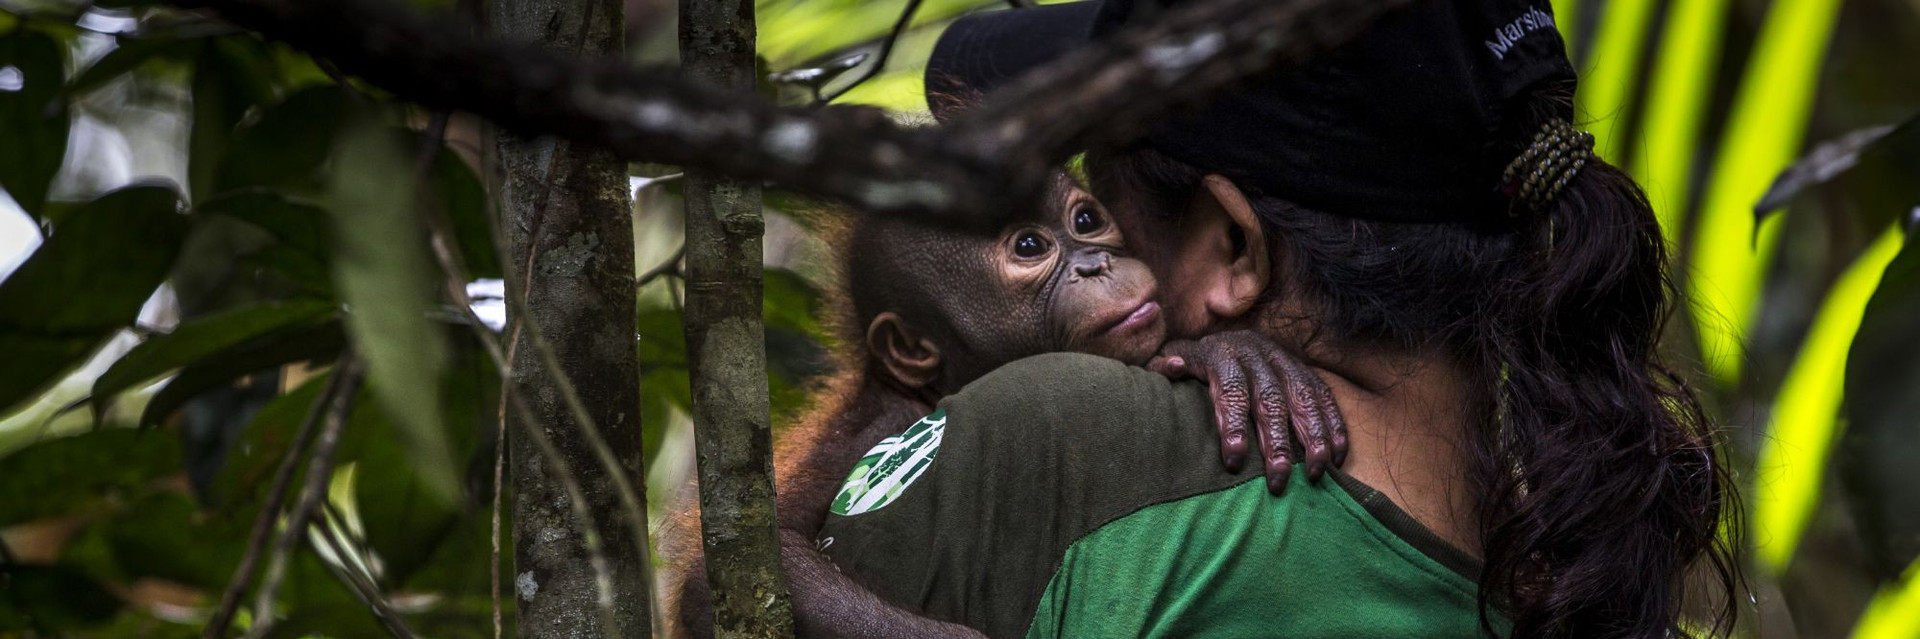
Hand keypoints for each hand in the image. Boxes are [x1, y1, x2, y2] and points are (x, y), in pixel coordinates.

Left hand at [1148, 330, 1347, 494]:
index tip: (1234, 463)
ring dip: (1313, 437)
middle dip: (1276, 443)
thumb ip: (1165, 365)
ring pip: (1303, 398)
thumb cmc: (1192, 361)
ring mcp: (1283, 359)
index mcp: (1221, 353)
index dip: (1233, 426)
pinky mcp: (1303, 368)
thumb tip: (1170, 366)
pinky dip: (1333, 425)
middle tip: (1277, 481)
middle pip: (1271, 399)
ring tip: (1315, 473)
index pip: (1230, 391)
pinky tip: (1336, 456)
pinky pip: (1323, 395)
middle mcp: (1256, 353)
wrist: (1220, 334)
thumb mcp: (1173, 358)